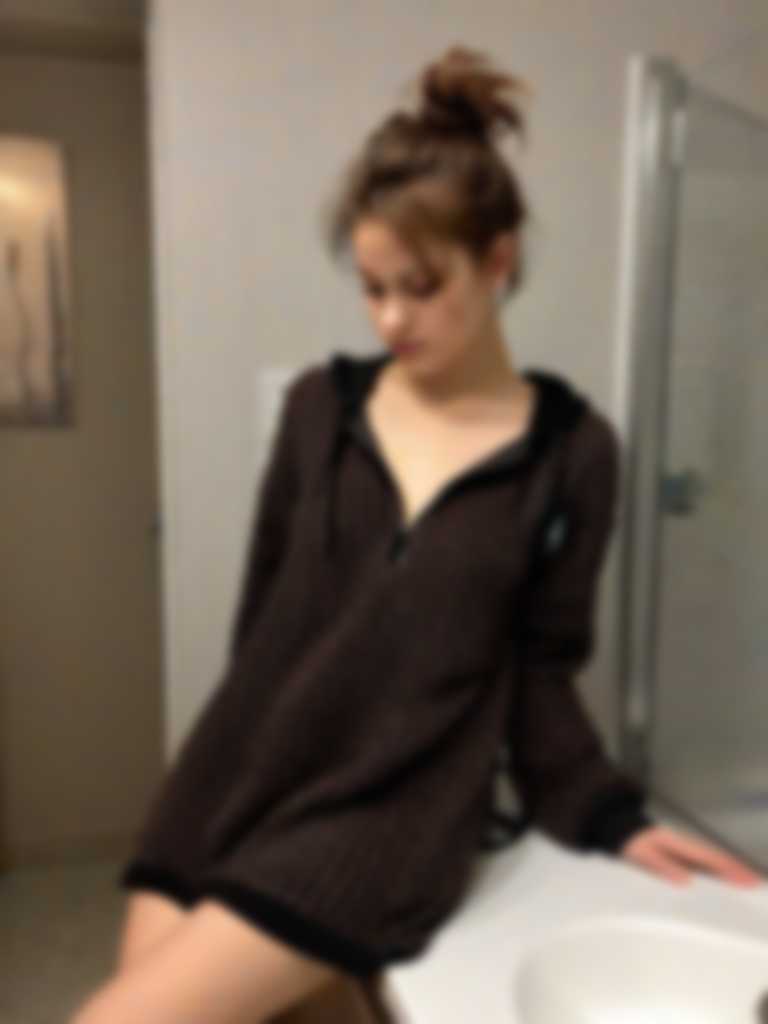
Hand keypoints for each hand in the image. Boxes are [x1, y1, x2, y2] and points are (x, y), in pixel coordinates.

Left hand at [619, 824, 765, 887]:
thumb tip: (687, 881)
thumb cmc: (631, 842)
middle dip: (741, 870)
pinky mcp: (682, 850)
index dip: (733, 870)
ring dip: (733, 868)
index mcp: (681, 845)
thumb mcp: (643, 854)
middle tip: (762, 882)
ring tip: (754, 880)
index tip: (753, 880)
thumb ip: (662, 866)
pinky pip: (706, 859)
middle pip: (719, 858)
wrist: (618, 825)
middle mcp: (687, 844)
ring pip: (715, 858)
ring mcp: (686, 846)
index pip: (712, 860)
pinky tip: (727, 876)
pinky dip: (720, 866)